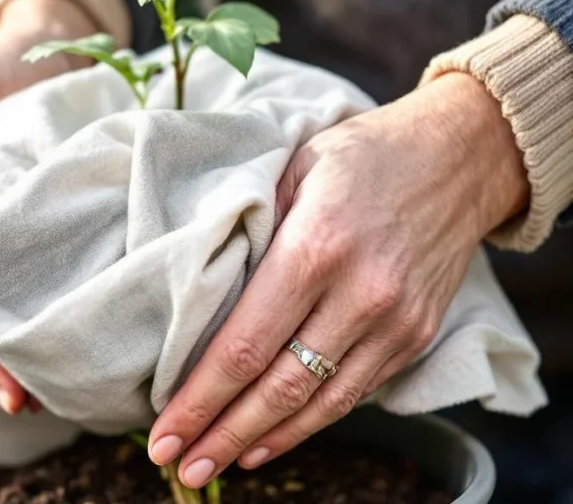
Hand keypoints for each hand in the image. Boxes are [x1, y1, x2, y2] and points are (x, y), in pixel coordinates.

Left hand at [146, 73, 529, 487]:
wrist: (459, 157)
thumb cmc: (361, 156)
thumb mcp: (292, 168)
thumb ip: (249, 231)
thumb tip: (196, 295)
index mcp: (315, 246)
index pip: (243, 346)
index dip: (199, 399)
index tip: (163, 434)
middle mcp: (359, 293)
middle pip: (277, 387)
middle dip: (221, 434)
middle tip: (180, 465)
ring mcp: (395, 321)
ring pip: (318, 403)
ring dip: (261, 441)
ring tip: (215, 465)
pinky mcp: (415, 335)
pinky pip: (354, 393)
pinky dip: (309, 424)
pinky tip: (270, 441)